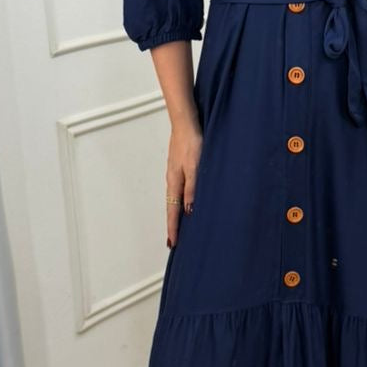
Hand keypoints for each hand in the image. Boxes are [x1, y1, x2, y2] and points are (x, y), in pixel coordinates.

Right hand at [166, 122, 201, 246]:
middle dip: (173, 225)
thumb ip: (193, 188)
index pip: (173, 210)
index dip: (173, 228)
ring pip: (175, 199)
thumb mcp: (195, 167)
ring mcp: (176, 173)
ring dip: (177, 214)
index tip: (173, 243)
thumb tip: (189, 210)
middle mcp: (173, 180)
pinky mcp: (181, 167)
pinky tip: (187, 203)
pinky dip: (181, 202)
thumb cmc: (191, 142)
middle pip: (172, 207)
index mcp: (175, 182)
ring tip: (180, 227)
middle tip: (174, 241)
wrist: (186, 123)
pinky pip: (180, 190)